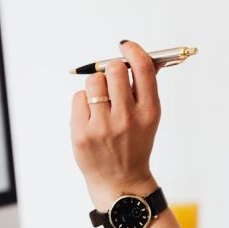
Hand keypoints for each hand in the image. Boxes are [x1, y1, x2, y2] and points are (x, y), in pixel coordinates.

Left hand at [70, 40, 161, 208]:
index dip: (132, 50)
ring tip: (100, 102)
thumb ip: (145, 87)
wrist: (120, 181)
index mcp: (149, 111)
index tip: (125, 46)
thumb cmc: (135, 143)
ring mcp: (103, 126)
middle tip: (111, 78)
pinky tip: (91, 117)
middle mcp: (128, 118)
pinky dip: (84, 102)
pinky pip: (78, 98)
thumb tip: (140, 55)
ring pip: (94, 81)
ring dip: (96, 86)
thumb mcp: (149, 117)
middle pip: (114, 69)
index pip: (142, 68)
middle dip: (111, 69)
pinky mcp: (82, 133)